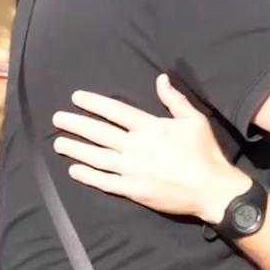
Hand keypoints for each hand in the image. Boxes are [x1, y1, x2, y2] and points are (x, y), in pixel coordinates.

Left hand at [51, 74, 250, 224]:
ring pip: (97, 156)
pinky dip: (88, 175)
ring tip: (59, 142)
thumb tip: (161, 78)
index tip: (76, 98)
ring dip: (76, 148)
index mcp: (150, 127)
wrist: (212, 190)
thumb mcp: (194, 120)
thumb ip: (174, 100)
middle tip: (57, 118)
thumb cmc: (205, 153)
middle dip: (76, 124)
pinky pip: (105, 182)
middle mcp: (137, 146)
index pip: (115, 111)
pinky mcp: (133, 190)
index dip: (93, 103)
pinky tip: (74, 169)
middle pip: (99, 132)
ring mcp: (133, 170)